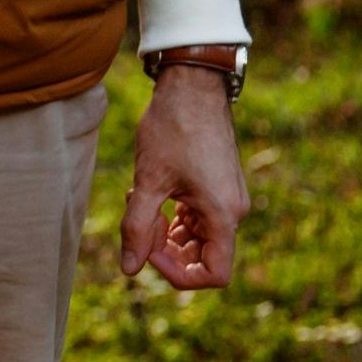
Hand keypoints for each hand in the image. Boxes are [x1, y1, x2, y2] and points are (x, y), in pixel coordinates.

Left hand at [121, 65, 249, 288]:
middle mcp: (233, 211)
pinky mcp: (217, 187)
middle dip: (166, 250)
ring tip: (139, 202)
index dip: (179, 274)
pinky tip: (147, 194)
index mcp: (223, 215)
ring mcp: (227, 199)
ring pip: (197, 237)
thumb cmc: (172, 130)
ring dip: (165, 232)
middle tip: (137, 223)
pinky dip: (171, 216)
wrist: (192, 86)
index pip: (215, 274)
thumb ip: (137, 227)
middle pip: (203, 257)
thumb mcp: (149, 181)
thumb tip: (129, 269)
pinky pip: (197, 218)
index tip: (149, 251)